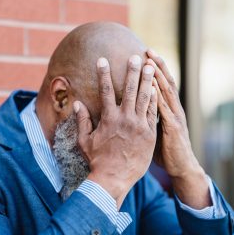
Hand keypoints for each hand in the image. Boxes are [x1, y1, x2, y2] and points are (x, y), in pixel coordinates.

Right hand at [74, 55, 156, 207]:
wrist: (114, 178)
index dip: (103, 73)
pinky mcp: (150, 134)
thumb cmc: (97, 160)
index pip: (105, 90)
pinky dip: (155, 100)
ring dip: (147, 80)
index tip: (102, 60)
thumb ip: (82, 121)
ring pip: (144, 97)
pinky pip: (153, 113)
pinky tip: (157, 88)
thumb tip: (77, 104)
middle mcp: (125, 118)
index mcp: (108, 118)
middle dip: (132, 70)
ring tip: (150, 66)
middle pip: (130, 89)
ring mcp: (139, 125)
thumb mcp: (84, 141)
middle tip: (135, 56)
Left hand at [146, 49, 210, 208]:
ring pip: (166, 92)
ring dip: (158, 75)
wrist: (181, 167)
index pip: (162, 86)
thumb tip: (136, 113)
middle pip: (165, 83)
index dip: (154, 71)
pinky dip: (158, 96)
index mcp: (168, 110)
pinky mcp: (172, 128)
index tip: (144, 57)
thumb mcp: (156, 132)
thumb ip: (149, 120)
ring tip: (149, 60)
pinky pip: (164, 109)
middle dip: (156, 66)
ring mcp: (174, 117)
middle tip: (147, 50)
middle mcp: (173, 110)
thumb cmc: (166, 150)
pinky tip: (152, 85)